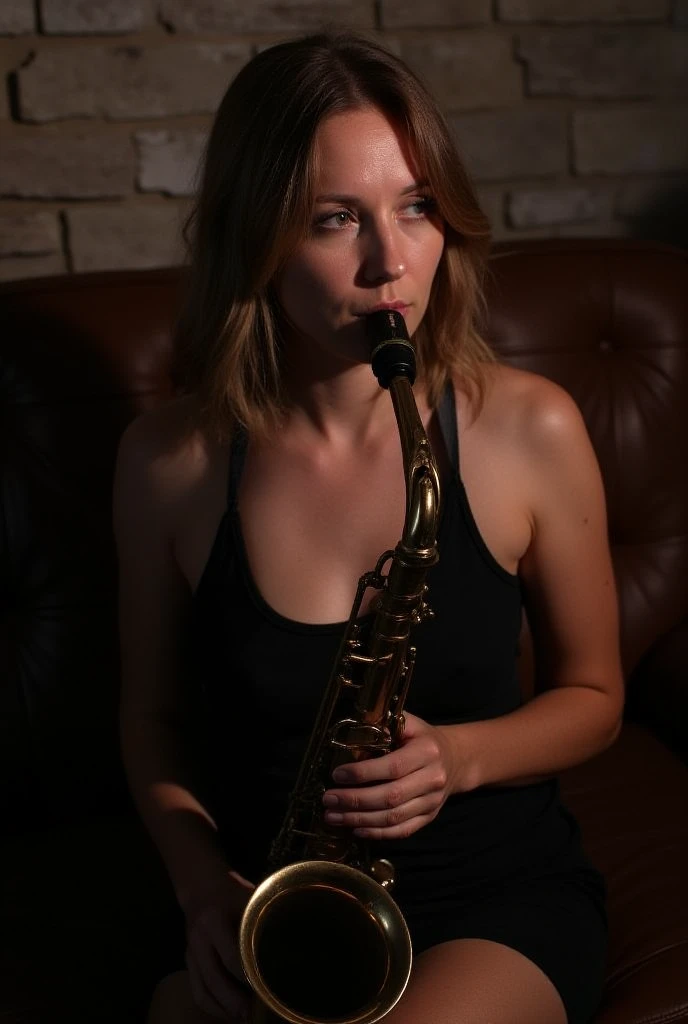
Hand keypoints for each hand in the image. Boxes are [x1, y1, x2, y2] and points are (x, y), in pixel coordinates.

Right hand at [183, 869, 254, 1020]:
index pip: (231, 955)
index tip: (266, 988)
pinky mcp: (188, 962)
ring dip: (223, 1009)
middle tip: (255, 1013)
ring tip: (244, 1017)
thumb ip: (263, 917)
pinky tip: (228, 1012)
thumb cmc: (231, 892)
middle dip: (235, 1001)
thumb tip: (293, 938)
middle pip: (215, 979)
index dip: (248, 975)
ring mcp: (191, 953)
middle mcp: (199, 939)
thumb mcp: (248, 898)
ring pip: (203, 990)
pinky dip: (212, 1006)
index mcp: (213, 921)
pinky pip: (197, 991)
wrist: (200, 887)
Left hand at [322, 713, 470, 840]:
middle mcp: (433, 779)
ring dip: (359, 819)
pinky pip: (402, 831)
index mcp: (427, 752)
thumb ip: (385, 725)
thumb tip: (351, 734)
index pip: (392, 767)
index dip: (363, 773)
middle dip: (355, 800)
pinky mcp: (429, 817)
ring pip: (393, 818)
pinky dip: (378, 833)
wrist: (456, 759)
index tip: (337, 775)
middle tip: (328, 799)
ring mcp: (432, 802)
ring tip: (333, 816)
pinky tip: (356, 828)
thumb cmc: (423, 739)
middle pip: (390, 796)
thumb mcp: (410, 724)